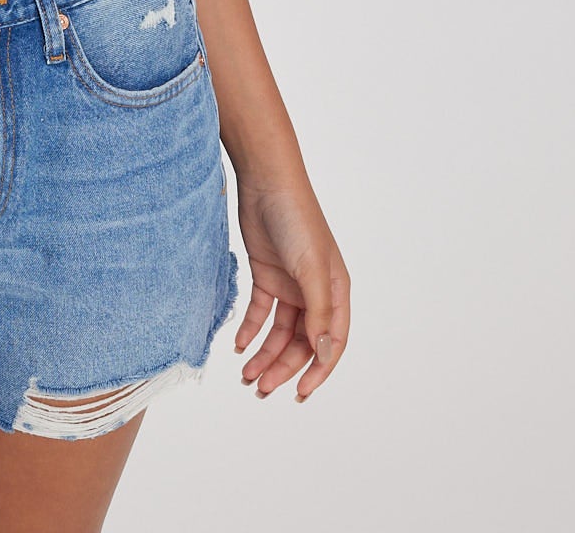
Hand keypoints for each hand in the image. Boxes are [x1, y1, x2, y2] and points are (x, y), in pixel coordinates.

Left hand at [232, 172, 349, 402]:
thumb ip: (318, 313)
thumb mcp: (310, 269)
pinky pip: (260, 312)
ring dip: (264, 354)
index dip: (318, 371)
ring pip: (279, 332)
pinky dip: (250, 330)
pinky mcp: (266, 274)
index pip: (330, 343)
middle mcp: (314, 292)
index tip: (299, 393)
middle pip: (301, 342)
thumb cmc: (296, 220)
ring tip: (246, 376)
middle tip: (261, 389)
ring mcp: (289, 284)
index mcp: (335, 292)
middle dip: (283, 368)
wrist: (266, 182)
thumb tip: (323, 354)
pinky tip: (238, 345)